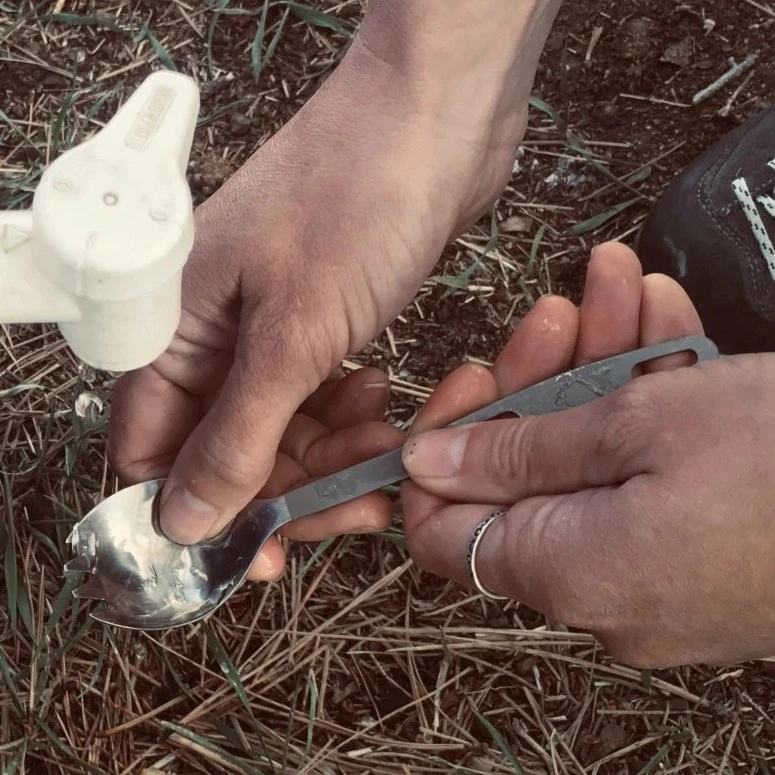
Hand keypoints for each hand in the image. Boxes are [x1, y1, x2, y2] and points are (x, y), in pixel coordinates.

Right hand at [107, 0, 561, 578]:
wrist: (436, 122)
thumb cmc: (354, 201)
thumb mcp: (293, 334)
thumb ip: (236, 435)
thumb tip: (182, 519)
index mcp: (172, 327)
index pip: (155, 449)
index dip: (201, 511)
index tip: (259, 555)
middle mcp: (211, 331)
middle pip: (228, 450)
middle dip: (292, 486)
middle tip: (352, 503)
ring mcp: (268, 326)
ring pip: (283, 430)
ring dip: (333, 453)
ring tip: (384, 443)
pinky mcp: (320, 321)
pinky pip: (322, 397)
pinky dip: (353, 415)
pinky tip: (385, 399)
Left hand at [402, 241, 774, 668]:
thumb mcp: (637, 426)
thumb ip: (517, 451)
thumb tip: (426, 466)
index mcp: (564, 574)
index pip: (443, 528)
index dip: (445, 451)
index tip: (475, 376)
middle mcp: (602, 594)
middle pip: (526, 480)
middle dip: (540, 380)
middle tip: (563, 305)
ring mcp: (657, 579)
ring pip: (594, 464)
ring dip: (602, 371)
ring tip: (623, 282)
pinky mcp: (703, 554)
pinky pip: (649, 478)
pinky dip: (651, 405)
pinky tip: (665, 324)